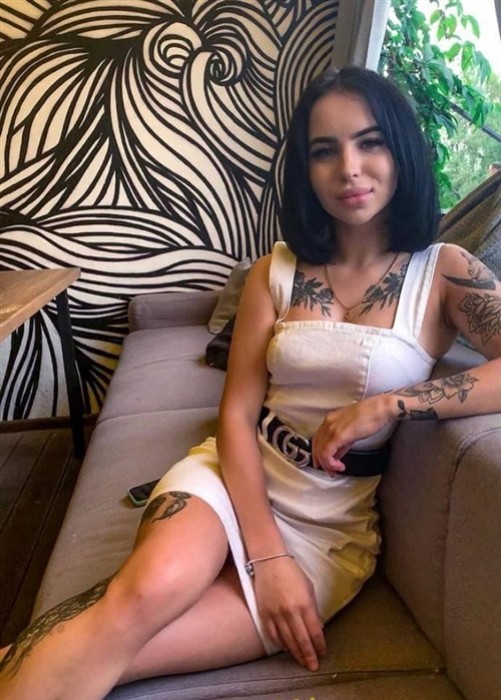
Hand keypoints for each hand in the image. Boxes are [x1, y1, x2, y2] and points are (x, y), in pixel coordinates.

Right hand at [253, 556, 324, 670]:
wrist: (269, 561)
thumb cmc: (292, 572)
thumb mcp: (309, 588)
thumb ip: (313, 609)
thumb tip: (317, 627)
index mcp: (305, 604)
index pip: (315, 632)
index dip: (320, 645)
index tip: (323, 653)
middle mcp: (290, 611)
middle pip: (302, 640)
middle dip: (309, 656)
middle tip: (313, 666)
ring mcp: (276, 614)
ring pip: (287, 641)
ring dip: (296, 653)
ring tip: (301, 661)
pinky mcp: (264, 614)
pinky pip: (273, 635)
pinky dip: (281, 644)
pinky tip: (286, 648)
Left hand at [312, 395, 394, 475]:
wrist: (381, 409)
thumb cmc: (371, 416)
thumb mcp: (352, 431)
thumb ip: (342, 443)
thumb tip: (337, 455)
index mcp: (331, 420)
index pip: (317, 439)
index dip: (318, 454)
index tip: (324, 464)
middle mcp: (328, 423)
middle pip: (316, 445)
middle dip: (321, 462)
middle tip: (329, 471)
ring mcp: (332, 428)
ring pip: (320, 451)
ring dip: (327, 465)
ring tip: (336, 470)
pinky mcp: (338, 435)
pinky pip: (326, 453)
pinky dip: (330, 463)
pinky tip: (339, 466)